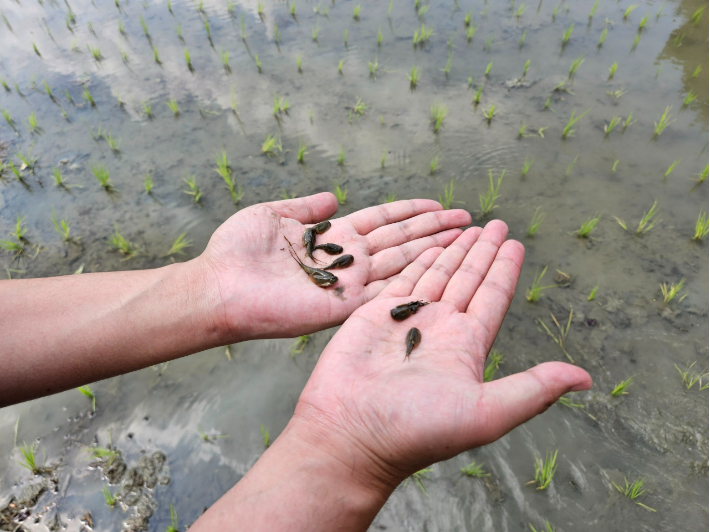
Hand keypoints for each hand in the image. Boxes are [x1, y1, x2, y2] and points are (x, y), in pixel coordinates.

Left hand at [197, 193, 470, 340]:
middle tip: (467, 220)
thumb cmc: (238, 251)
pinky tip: (440, 265)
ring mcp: (349, 283)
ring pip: (402, 261)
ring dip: (433, 249)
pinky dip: (413, 277)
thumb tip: (333, 195)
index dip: (410, 211)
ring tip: (465, 238)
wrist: (220, 286)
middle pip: (401, 240)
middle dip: (434, 229)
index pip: (382, 220)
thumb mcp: (275, 215)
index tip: (438, 203)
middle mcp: (348, 260)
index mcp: (333, 237)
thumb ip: (307, 206)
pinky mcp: (344, 305)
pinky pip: (386, 289)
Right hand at [289, 221, 592, 490]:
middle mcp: (440, 329)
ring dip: (453, 251)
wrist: (350, 434)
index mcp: (466, 347)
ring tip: (468, 226)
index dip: (504, 270)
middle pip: (468, 279)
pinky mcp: (374, 315)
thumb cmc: (416, 429)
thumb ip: (533, 389)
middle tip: (496, 224)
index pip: (492, 298)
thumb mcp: (484, 411)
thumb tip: (585, 379)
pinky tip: (429, 246)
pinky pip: (401, 279)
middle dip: (482, 252)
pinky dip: (417, 260)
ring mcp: (406, 320)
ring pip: (437, 274)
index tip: (515, 243)